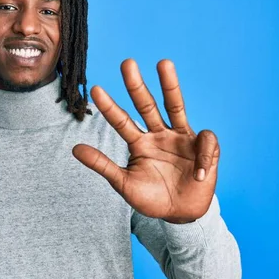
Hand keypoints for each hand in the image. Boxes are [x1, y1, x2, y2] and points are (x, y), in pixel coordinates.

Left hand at [72, 59, 218, 223]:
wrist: (180, 215)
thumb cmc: (151, 198)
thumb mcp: (124, 183)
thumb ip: (102, 165)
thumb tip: (74, 148)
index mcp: (139, 142)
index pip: (122, 121)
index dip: (109, 107)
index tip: (95, 89)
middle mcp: (159, 134)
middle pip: (146, 104)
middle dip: (136, 85)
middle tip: (126, 63)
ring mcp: (180, 138)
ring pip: (175, 106)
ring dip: (170, 85)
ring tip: (163, 63)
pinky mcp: (202, 148)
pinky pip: (205, 141)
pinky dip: (204, 154)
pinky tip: (198, 172)